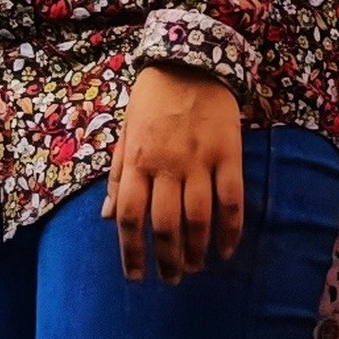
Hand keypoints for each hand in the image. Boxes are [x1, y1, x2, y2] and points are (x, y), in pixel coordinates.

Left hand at [107, 67, 245, 281]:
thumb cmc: (152, 99)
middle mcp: (167, 164)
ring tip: (195, 268)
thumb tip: (106, 217)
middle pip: (165, 225)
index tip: (135, 277)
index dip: (130, 252)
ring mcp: (200, 160)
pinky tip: (225, 250)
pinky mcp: (229, 154)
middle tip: (172, 278)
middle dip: (167, 260)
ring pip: (198, 219)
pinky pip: (232, 200)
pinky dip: (230, 230)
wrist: (191, 59)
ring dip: (197, 251)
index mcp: (137, 159)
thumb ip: (119, 176)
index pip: (129, 217)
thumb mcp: (126, 133)